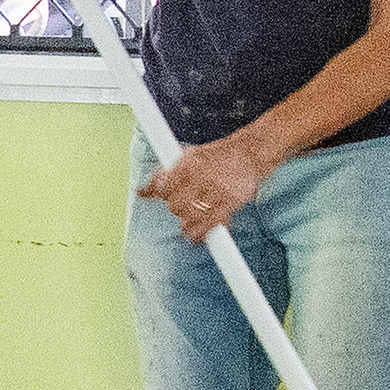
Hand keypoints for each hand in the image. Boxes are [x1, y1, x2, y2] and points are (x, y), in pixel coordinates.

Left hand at [138, 133, 274, 243]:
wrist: (249, 153)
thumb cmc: (216, 156)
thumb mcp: (189, 156)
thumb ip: (165, 174)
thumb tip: (141, 192)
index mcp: (188, 162)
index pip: (163, 186)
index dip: (161, 195)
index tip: (166, 197)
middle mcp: (201, 176)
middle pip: (175, 205)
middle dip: (175, 209)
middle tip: (180, 209)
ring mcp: (216, 190)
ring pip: (191, 217)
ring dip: (186, 225)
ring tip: (187, 226)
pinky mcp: (230, 202)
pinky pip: (210, 224)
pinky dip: (200, 234)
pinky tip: (197, 236)